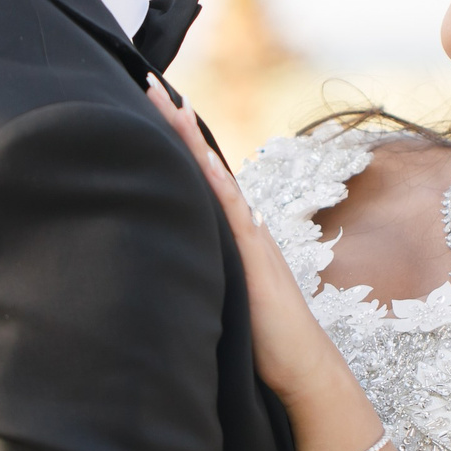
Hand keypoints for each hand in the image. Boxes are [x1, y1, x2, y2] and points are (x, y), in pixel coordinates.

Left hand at [142, 80, 356, 410]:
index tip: (149, 106)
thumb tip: (154, 270)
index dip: (173, 141)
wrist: (302, 367)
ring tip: (168, 101)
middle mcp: (241, 225)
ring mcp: (250, 237)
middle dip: (176, 124)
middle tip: (147, 82)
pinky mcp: (256, 257)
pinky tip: (202, 158)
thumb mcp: (216, 298)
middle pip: (203, 163)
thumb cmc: (259, 343)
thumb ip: (193, 276)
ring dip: (192, 139)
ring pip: (216, 176)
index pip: (196, 176)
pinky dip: (218, 182)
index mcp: (229, 234)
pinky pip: (234, 212)